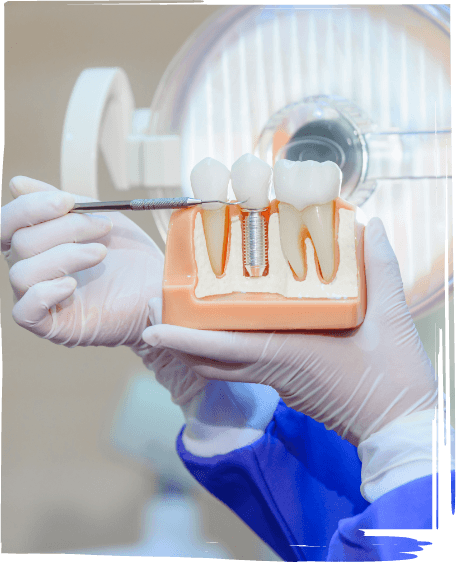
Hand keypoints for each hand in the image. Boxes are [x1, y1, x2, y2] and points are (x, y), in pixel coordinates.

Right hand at [2, 176, 163, 347]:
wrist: (158, 289)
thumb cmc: (129, 257)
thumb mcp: (95, 219)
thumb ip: (59, 203)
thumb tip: (16, 185)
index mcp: (36, 245)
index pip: (8, 223)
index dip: (31, 208)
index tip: (68, 201)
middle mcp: (31, 272)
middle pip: (20, 244)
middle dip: (65, 228)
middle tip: (104, 226)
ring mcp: (39, 301)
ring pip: (22, 274)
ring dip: (65, 256)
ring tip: (101, 253)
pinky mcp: (51, 327)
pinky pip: (25, 312)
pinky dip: (45, 293)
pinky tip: (74, 285)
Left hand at [142, 217, 438, 446]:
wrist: (401, 428)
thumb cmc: (394, 379)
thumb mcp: (391, 320)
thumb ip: (381, 270)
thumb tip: (370, 229)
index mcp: (288, 354)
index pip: (223, 348)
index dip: (182, 339)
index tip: (150, 328)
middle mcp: (274, 369)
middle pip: (210, 359)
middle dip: (178, 340)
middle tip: (156, 312)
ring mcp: (278, 381)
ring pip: (224, 365)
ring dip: (197, 345)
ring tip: (180, 317)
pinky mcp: (288, 385)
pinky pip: (242, 367)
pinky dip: (223, 349)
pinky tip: (228, 327)